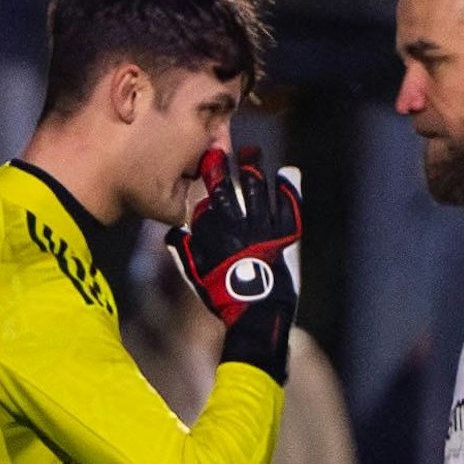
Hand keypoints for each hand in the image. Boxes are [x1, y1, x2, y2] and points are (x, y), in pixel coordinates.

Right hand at [165, 148, 301, 380]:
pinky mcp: (286, 238)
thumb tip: (175, 232)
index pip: (210, 200)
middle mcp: (238, 229)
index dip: (209, 178)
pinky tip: (287, 173)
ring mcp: (264, 231)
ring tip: (252, 151)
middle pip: (232, 190)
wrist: (256, 314)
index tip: (207, 159)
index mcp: (216, 235)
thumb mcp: (197, 277)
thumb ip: (186, 253)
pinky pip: (288, 208)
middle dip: (228, 167)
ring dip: (255, 169)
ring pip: (258, 192)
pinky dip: (288, 190)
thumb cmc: (223, 298)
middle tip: (225, 148)